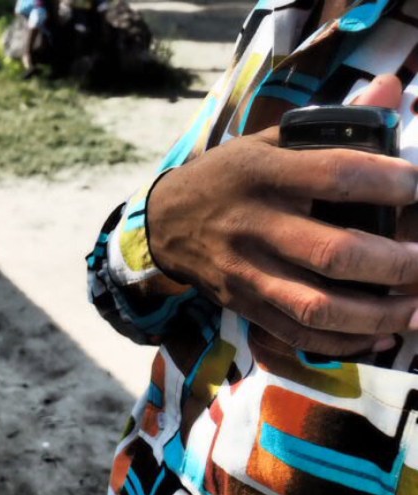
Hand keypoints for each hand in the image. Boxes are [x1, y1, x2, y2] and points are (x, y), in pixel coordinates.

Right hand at [146, 74, 417, 355]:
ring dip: (377, 315)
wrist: (165, 223)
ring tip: (414, 309)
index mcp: (264, 174)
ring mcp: (247, 272)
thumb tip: (392, 89)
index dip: (391, 183)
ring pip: (318, 307)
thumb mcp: (269, 140)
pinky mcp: (244, 305)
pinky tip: (379, 335)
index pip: (337, 176)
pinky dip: (344, 342)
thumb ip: (333, 123)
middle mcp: (255, 226)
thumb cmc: (229, 177)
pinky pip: (297, 334)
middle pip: (335, 253)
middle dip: (396, 264)